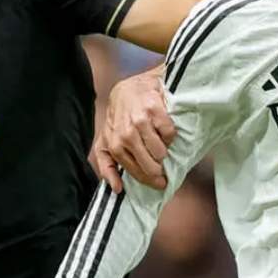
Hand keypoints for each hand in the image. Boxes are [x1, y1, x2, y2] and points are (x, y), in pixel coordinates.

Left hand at [92, 69, 174, 191]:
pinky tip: (164, 130)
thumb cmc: (120, 118)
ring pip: (161, 151)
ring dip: (164, 151)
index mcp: (114, 144)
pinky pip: (169, 134)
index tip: (159, 184)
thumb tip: (117, 189)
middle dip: (159, 170)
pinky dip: (170, 135)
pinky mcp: (154, 109)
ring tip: (161, 144)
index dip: (148, 180)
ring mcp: (140, 120)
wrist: (132, 88)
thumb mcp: (107, 141)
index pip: (134, 170)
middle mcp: (125, 133)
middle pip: (150, 165)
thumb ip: (107, 165)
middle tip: (164, 169)